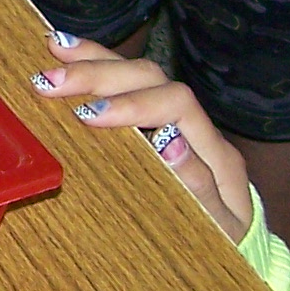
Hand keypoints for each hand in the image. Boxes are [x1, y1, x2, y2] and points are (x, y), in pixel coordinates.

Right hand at [28, 33, 252, 239]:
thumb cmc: (224, 238)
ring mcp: (176, 119)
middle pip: (153, 78)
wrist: (237, 241)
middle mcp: (196, 125)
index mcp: (215, 150)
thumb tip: (171, 144)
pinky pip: (128, 86)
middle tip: (52, 83)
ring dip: (95, 60)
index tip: (88, 115)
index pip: (176, 104)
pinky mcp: (157, 121)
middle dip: (101, 75)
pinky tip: (67, 56)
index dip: (132, 104)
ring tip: (53, 49)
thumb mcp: (218, 227)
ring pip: (139, 73)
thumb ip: (199, 187)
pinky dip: (97, 67)